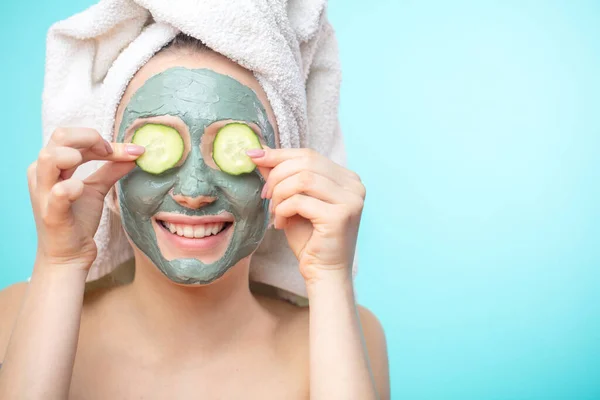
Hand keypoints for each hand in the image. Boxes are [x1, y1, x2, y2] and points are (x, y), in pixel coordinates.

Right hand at [29, 127, 143, 270]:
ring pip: (50, 157)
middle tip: (111, 154)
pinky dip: (73, 186)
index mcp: (51, 165)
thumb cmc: (77, 219)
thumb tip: (134, 153)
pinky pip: (58, 192)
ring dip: (77, 155)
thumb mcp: (96, 188)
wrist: (70, 255)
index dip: (100, 139)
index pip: (72, 137)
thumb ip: (111, 169)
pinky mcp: (52, 214)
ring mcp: (44, 193)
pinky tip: (83, 189)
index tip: (128, 150)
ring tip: (96, 165)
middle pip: (60, 136)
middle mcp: (42, 174)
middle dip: (91, 138)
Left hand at [248, 148, 365, 283]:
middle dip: (277, 175)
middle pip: (306, 162)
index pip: (309, 155)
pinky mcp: (340, 216)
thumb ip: (282, 176)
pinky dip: (283, 210)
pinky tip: (280, 223)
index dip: (279, 154)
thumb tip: (259, 152)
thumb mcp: (293, 201)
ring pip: (302, 179)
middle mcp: (354, 185)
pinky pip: (300, 201)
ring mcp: (350, 200)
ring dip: (279, 194)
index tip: (254, 156)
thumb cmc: (309, 239)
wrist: (323, 273)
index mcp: (346, 178)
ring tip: (274, 211)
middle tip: (264, 195)